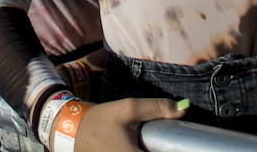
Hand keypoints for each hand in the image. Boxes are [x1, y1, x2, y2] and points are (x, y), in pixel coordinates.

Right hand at [70, 96, 184, 151]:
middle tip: (171, 141)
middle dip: (166, 149)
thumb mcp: (128, 109)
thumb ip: (157, 108)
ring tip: (158, 143)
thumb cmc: (101, 120)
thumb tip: (184, 108)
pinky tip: (145, 145)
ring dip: (156, 150)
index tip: (182, 142)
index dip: (176, 148)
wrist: (72, 132)